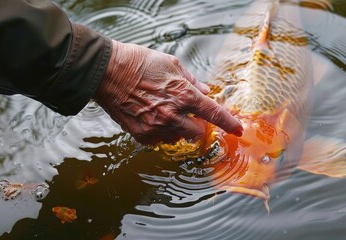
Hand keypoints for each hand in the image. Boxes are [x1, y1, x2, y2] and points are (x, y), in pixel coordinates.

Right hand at [94, 40, 242, 144]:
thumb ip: (192, 81)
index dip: (229, 124)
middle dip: (197, 125)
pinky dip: (161, 132)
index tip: (238, 130)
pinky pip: (160, 140)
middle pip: (198, 133)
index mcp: (184, 95)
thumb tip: (206, 91)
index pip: (215, 114)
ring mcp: (156, 127)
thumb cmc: (140, 63)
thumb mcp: (172, 65)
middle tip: (186, 113)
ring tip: (163, 111)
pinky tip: (152, 117)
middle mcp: (173, 115)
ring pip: (178, 137)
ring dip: (177, 128)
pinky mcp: (142, 135)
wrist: (108, 72)